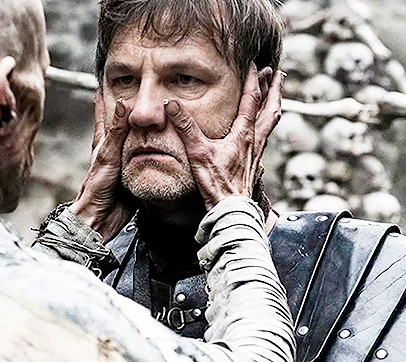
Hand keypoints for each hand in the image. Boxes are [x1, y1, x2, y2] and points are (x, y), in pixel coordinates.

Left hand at [69, 89, 135, 240]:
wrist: (101, 217)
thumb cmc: (98, 189)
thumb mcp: (108, 156)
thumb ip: (116, 132)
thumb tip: (123, 103)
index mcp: (102, 142)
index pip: (103, 112)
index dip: (105, 95)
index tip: (108, 78)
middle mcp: (111, 149)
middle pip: (119, 122)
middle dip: (125, 107)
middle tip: (133, 90)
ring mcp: (121, 161)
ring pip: (132, 138)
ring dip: (140, 127)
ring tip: (149, 112)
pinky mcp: (130, 173)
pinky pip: (142, 155)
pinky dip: (149, 147)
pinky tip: (157, 145)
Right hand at [165, 63, 284, 210]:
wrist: (230, 209)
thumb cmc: (217, 183)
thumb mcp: (197, 151)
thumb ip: (185, 126)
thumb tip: (172, 105)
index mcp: (243, 133)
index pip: (252, 99)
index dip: (253, 80)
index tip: (254, 64)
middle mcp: (254, 139)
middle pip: (270, 108)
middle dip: (274, 89)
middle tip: (278, 73)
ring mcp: (256, 152)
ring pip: (271, 121)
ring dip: (274, 104)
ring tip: (276, 94)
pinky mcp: (254, 163)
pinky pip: (265, 136)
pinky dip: (266, 124)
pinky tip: (261, 128)